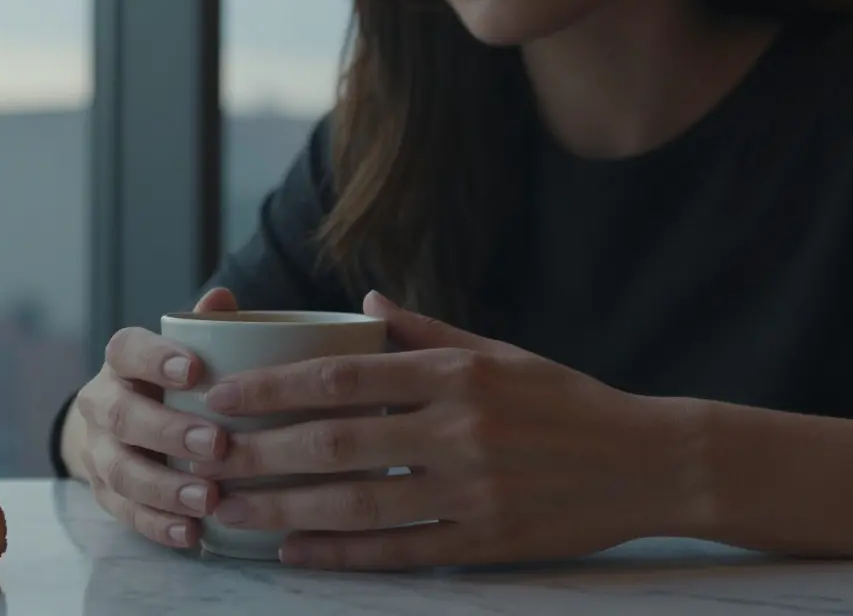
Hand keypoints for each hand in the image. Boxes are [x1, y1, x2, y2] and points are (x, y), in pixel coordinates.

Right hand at [71, 289, 236, 548]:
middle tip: (215, 445)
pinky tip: (191, 534)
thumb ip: (205, 327)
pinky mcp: (104, 494)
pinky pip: (125, 513)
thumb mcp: (184, 349)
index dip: (157, 358)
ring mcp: (99, 452)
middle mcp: (102, 403)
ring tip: (208, 499)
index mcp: (122, 360)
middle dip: (168, 432)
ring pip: (121, 470)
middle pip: (122, 416)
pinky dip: (157, 525)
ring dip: (164, 487)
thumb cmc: (171, 381)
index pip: (129, 350)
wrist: (121, 424)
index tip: (196, 369)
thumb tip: (222, 299)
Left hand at [196, 291, 693, 569]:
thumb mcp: (498, 351)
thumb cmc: (564, 400)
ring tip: (227, 511)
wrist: (649, 461)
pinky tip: (294, 552)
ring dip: (283, 510)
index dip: (275, 388)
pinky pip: (399, 552)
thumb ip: (423, 329)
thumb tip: (361, 297)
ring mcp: (471, 492)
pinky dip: (341, 555)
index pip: (343, 376)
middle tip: (204, 458)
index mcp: (453, 374)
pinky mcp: (486, 542)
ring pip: (357, 505)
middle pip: (336, 444)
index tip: (223, 396)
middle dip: (259, 453)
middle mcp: (457, 430)